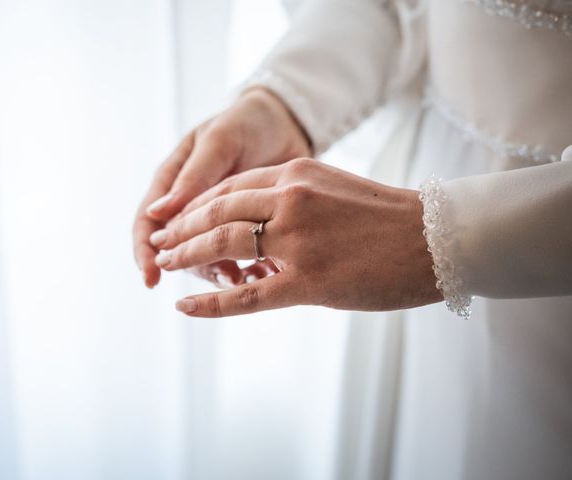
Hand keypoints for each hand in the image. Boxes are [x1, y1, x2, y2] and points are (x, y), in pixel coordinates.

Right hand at [133, 88, 310, 287]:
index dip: (145, 252)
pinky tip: (258, 272)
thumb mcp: (220, 143)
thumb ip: (193, 177)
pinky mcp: (241, 227)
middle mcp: (188, 204)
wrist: (287, 124)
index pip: (148, 223)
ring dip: (219, 270)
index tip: (152, 278)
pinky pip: (233, 256)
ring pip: (203, 257)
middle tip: (221, 275)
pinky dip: (242, 268)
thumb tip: (157, 214)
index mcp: (172, 181)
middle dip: (193, 266)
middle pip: (176, 248)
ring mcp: (214, 219)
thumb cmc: (246, 125)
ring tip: (242, 277)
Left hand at [150, 158, 442, 316]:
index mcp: (297, 175)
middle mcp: (291, 200)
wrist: (437, 239)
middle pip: (218, 212)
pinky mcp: (309, 281)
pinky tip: (184, 306)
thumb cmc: (390, 218)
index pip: (231, 187)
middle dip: (182, 228)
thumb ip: (293, 199)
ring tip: (164, 264)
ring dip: (187, 256)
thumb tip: (258, 225)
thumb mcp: (334, 190)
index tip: (178, 217)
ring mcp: (298, 241)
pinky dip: (211, 302)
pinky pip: (247, 295)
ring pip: (224, 245)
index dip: (198, 204)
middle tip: (160, 241)